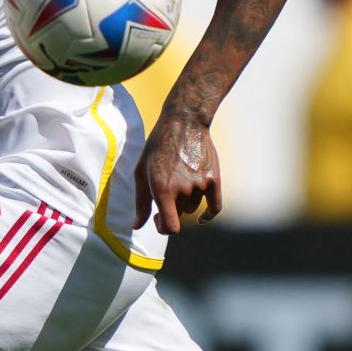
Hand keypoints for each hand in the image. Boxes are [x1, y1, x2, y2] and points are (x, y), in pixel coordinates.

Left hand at [133, 111, 222, 233]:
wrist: (184, 122)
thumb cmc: (158, 147)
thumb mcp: (142, 172)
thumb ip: (140, 202)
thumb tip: (136, 226)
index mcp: (163, 189)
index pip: (170, 227)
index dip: (163, 227)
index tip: (158, 218)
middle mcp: (183, 190)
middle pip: (179, 215)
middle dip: (171, 210)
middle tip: (166, 194)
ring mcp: (201, 185)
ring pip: (193, 208)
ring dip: (185, 202)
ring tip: (179, 180)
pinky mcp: (214, 179)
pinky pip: (215, 207)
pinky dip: (208, 215)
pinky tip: (202, 218)